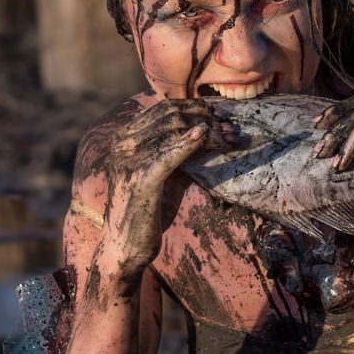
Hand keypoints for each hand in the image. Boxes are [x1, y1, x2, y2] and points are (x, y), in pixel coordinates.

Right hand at [95, 99, 237, 284]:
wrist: (125, 247)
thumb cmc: (145, 211)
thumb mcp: (161, 173)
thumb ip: (175, 152)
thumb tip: (206, 132)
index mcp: (123, 138)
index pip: (162, 109)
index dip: (194, 107)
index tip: (219, 114)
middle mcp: (122, 144)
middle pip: (170, 115)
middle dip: (205, 116)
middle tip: (230, 126)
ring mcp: (129, 160)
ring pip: (174, 131)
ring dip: (208, 131)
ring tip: (230, 136)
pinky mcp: (140, 180)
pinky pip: (168, 155)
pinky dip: (189, 144)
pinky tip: (206, 137)